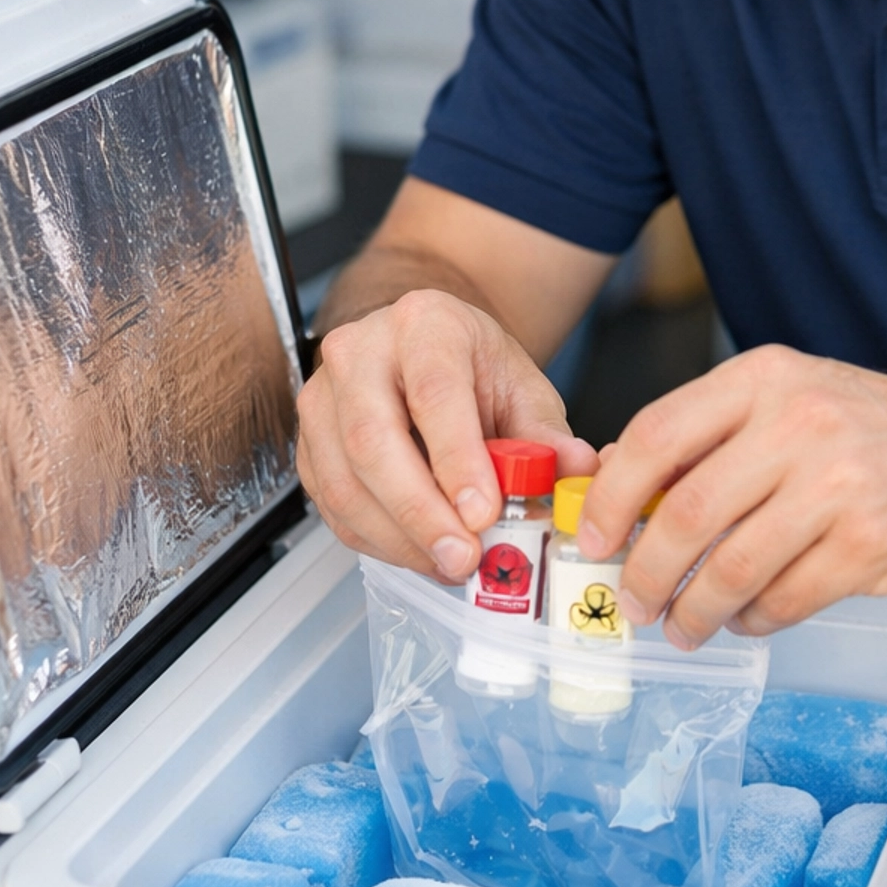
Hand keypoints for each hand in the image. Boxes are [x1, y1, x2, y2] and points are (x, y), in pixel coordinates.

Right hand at [296, 289, 596, 578]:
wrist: (424, 351)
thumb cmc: (472, 368)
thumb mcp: (520, 387)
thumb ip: (546, 433)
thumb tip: (577, 469)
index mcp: (423, 324)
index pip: (434, 392)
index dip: (456, 459)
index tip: (483, 513)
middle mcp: (360, 352)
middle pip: (373, 440)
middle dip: (421, 512)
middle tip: (464, 555)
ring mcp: (324, 397)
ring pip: (345, 480)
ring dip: (399, 537)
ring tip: (450, 563)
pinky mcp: (308, 443)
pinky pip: (332, 505)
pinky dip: (378, 541)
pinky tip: (420, 554)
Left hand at [580, 345, 886, 645]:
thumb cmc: (875, 430)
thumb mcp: (790, 397)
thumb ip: (710, 432)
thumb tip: (620, 482)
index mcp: (766, 380)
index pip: (658, 435)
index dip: (612, 497)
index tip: (593, 538)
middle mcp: (801, 424)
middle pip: (688, 512)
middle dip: (647, 571)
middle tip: (634, 599)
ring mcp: (840, 486)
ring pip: (733, 568)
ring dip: (694, 610)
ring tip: (684, 625)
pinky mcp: (871, 545)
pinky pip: (785, 600)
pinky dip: (754, 620)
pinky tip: (748, 619)